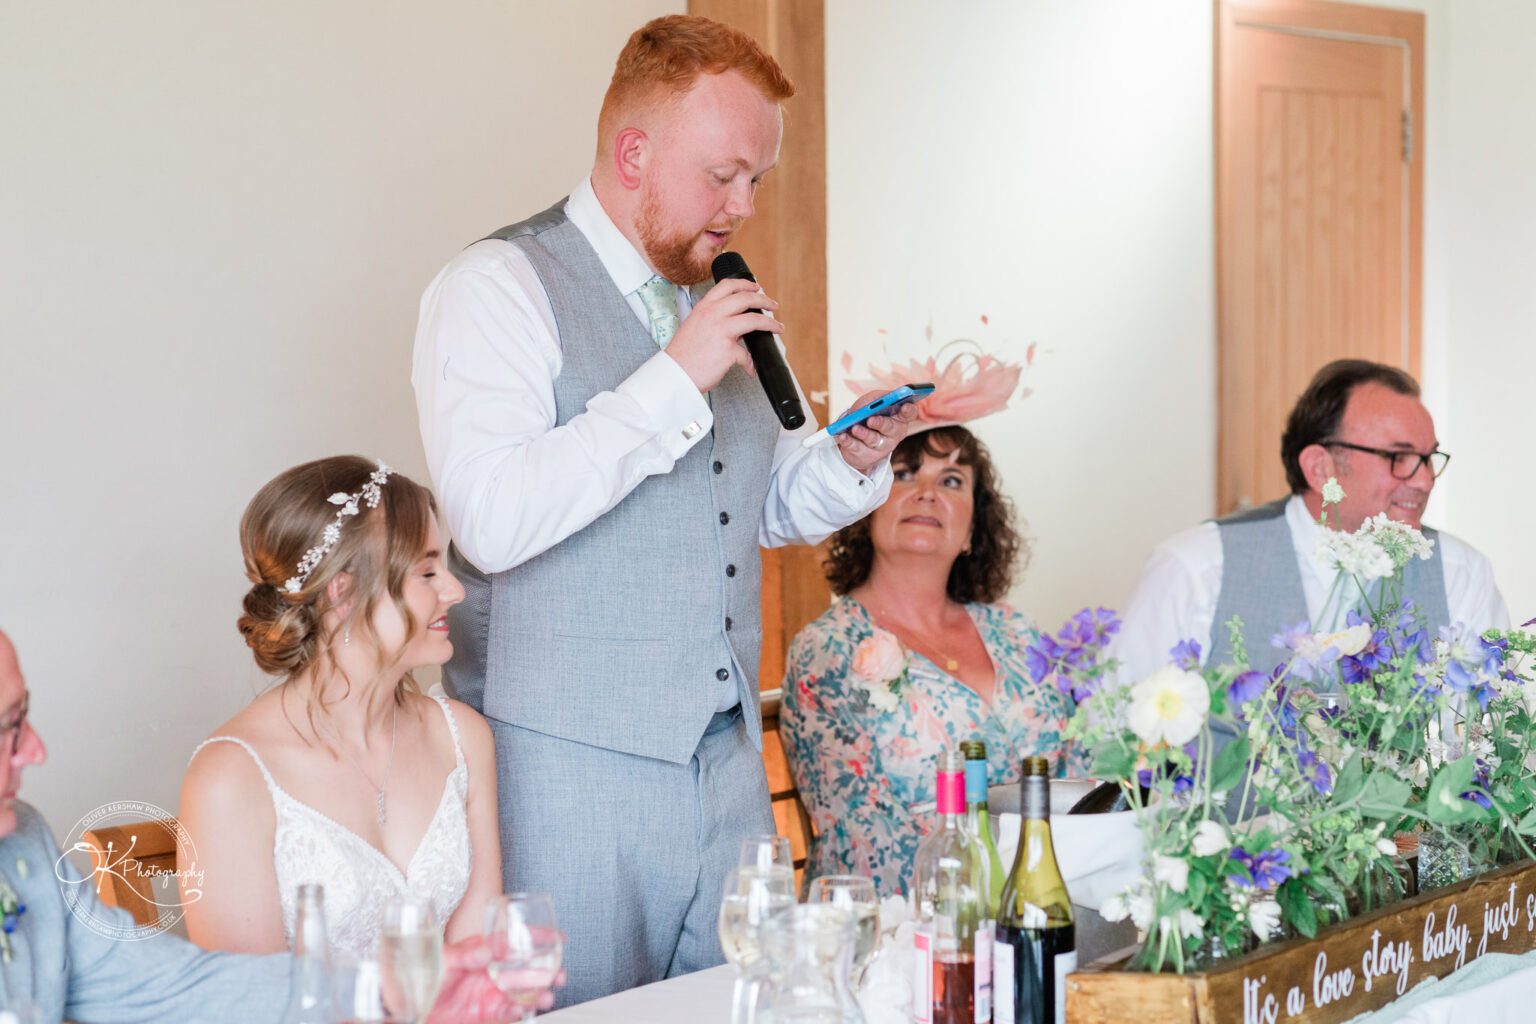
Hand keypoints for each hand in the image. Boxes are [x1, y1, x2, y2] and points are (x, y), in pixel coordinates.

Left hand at [427, 934, 565, 1023]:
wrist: (408, 1003)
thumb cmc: (424, 972)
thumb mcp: (445, 959)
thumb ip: (468, 954)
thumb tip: (490, 949)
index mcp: (484, 950)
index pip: (515, 941)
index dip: (538, 937)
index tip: (559, 937)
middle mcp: (493, 970)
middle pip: (526, 968)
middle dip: (547, 970)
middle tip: (559, 975)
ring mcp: (491, 991)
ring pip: (523, 991)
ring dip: (538, 993)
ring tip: (547, 997)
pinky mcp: (486, 1011)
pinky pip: (509, 1011)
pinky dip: (520, 1011)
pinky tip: (526, 1010)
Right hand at [663, 278, 781, 392]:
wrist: (674, 374)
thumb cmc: (682, 356)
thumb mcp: (694, 327)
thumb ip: (712, 320)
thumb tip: (734, 325)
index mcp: (704, 307)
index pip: (727, 286)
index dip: (745, 284)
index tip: (755, 287)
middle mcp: (713, 314)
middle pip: (746, 298)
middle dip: (764, 300)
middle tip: (773, 305)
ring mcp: (721, 330)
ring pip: (754, 320)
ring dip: (770, 324)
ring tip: (778, 328)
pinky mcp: (728, 348)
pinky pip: (747, 355)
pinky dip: (752, 364)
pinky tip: (752, 369)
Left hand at [835, 389, 918, 474]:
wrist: (853, 434)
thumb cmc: (867, 413)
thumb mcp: (872, 401)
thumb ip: (879, 398)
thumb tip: (885, 398)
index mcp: (899, 417)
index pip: (909, 414)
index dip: (908, 410)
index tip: (904, 406)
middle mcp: (894, 433)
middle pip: (891, 428)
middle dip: (881, 423)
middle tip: (871, 420)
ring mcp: (882, 446)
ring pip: (874, 440)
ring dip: (863, 433)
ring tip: (854, 428)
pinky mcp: (867, 455)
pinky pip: (858, 448)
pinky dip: (849, 442)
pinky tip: (843, 436)